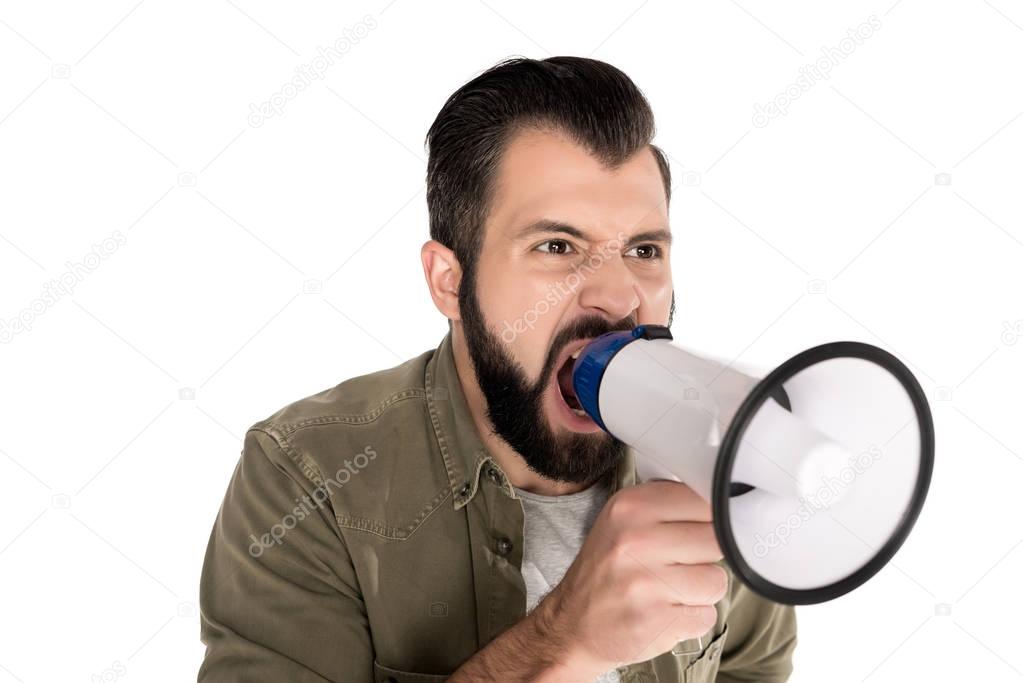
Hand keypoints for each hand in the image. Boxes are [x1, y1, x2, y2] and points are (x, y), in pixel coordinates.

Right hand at [534, 480, 726, 675]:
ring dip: (701, 591)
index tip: (696, 532)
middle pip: (716, 541)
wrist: (571, 625)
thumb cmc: (605, 572)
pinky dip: (692, 619)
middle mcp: (636, 539)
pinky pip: (707, 616)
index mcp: (630, 506)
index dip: (709, 521)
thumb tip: (717, 502)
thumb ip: (666, 506)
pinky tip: (666, 612)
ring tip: (670, 590)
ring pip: (717, 580)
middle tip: (677, 565)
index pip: (704, 502)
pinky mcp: (657, 620)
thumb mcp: (622, 522)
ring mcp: (647, 582)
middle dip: (705, 557)